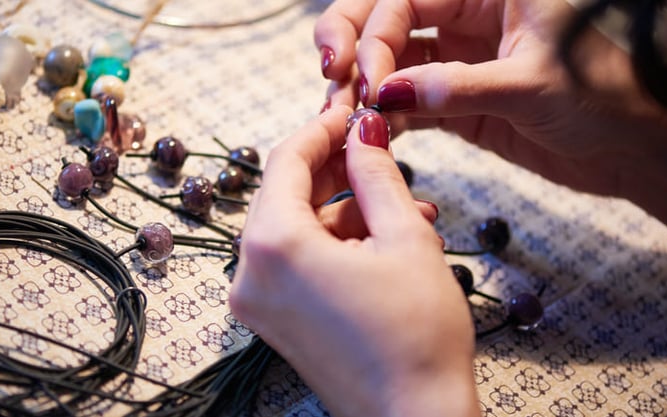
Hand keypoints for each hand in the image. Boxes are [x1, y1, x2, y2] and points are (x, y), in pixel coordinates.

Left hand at [230, 107, 479, 416]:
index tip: (351, 112)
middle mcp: (250, 274)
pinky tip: (385, 239)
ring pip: (296, 229)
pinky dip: (335, 245)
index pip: (286, 161)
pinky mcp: (274, 321)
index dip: (322, 129)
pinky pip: (298, 262)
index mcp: (273, 246)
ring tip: (407, 208)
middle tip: (376, 151)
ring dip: (345, 211)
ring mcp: (258, 302)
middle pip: (286, 194)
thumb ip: (376, 174)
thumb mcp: (405, 238)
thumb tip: (364, 131)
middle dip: (335, 170)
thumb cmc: (416, 337)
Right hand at [315, 0, 666, 231]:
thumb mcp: (533, 84)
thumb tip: (390, 92)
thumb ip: (459, 88)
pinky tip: (372, 130)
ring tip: (344, 115)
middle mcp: (468, 20)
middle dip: (354, 44)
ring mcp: (460, 62)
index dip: (376, 30)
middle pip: (388, 18)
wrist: (634, 148)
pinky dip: (387, 116)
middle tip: (334, 77)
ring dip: (364, 86)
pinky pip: (409, 102)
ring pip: (393, 62)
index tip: (370, 76)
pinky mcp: (458, 104)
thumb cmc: (611, 96)